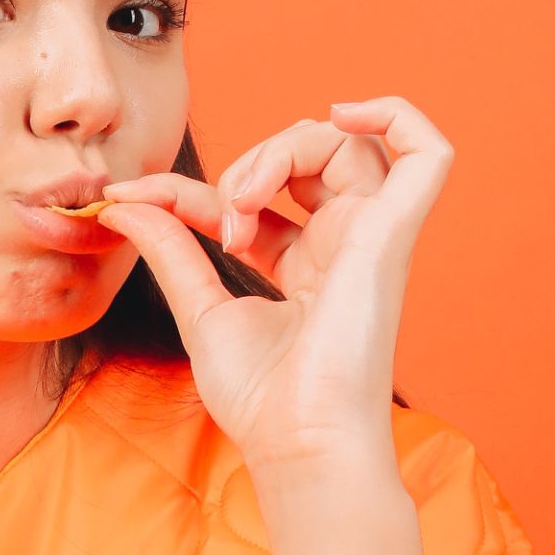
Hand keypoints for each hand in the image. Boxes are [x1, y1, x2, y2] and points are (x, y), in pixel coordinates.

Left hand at [93, 96, 453, 476]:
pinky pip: (429, 152)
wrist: (298, 440)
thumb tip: (125, 203)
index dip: (184, 189)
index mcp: (305, 265)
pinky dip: (395, 115)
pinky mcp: (393, 235)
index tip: (127, 195)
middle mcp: (344, 245)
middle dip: (249, 160)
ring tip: (246, 199)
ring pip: (348, 143)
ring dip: (283, 147)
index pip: (248, 198)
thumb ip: (171, 248)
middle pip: (309, 155)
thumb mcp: (199, 308)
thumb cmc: (262, 398)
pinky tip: (343, 113)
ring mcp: (373, 237)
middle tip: (220, 215)